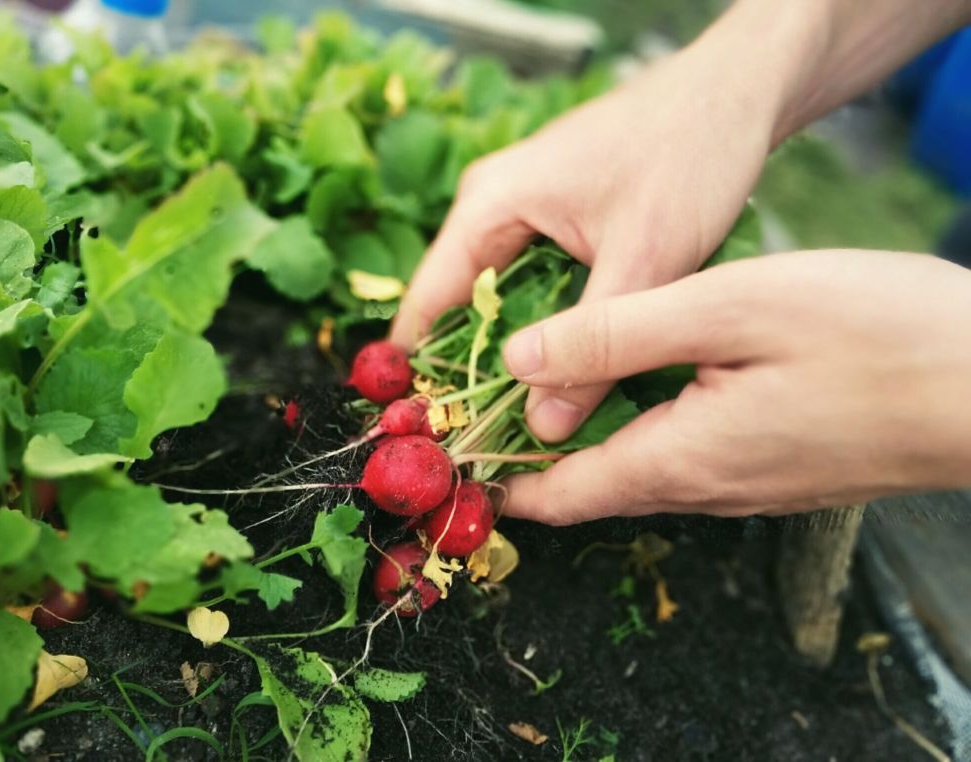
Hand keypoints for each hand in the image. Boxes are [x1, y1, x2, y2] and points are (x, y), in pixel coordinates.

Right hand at [391, 41, 780, 440]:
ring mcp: (522, 208)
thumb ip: (594, 351)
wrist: (738, 93)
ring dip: (513, 352)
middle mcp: (492, 205)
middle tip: (485, 442)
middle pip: (458, 306)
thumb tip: (543, 428)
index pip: (426, 301)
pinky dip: (543, 326)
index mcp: (489, 205)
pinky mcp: (555, 216)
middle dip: (471, 372)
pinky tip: (565, 368)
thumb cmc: (689, 154)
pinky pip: (530, 284)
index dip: (419, 371)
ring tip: (522, 420)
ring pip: (499, 299)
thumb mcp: (644, 263)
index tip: (427, 430)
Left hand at [500, 250, 970, 523]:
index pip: (559, 498)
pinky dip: (642, 428)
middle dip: (536, 458)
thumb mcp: (730, 308)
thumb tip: (519, 358)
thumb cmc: (874, 337)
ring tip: (547, 387)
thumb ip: (617, 334)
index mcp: (680, 459)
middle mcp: (707, 490)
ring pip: (640, 471)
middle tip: (490, 409)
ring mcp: (748, 485)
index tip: (455, 454)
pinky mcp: (779, 467)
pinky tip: (644, 380)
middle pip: (594, 490)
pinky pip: (686, 457)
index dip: (500, 480)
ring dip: (587, 441)